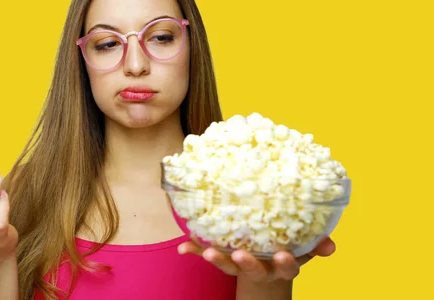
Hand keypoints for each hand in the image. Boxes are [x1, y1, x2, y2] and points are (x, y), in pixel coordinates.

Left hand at [178, 236, 335, 282]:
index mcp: (282, 265)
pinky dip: (194, 250)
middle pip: (254, 272)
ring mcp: (241, 266)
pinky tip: (184, 247)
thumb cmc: (284, 249)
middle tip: (240, 255)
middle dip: (248, 264)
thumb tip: (332, 246)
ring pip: (230, 267)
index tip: (282, 255)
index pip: (287, 267)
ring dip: (218, 260)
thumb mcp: (303, 249)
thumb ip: (317, 246)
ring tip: (207, 252)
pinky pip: (207, 255)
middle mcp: (261, 269)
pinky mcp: (223, 259)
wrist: (266, 268)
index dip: (285, 263)